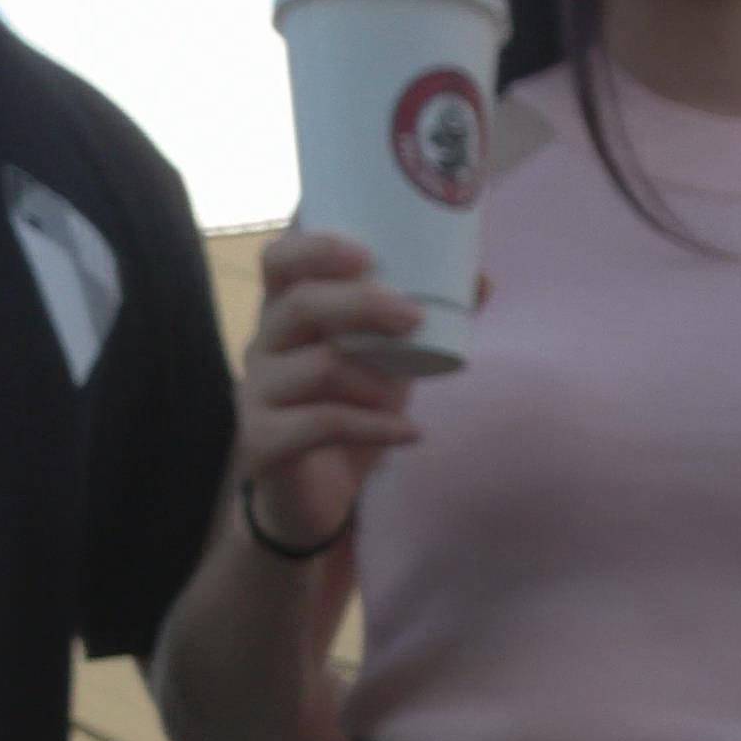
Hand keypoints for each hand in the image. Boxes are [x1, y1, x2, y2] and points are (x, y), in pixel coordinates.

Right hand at [239, 229, 425, 553]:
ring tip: (407, 392)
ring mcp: (257, 392)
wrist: (312, 493)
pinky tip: (409, 433)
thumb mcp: (385, 357)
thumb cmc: (347, 406)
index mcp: (285, 309)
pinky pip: (321, 425)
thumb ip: (421, 319)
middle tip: (413, 317)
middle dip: (361, 304)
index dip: (316, 247)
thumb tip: (483, 280)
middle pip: (300, 304)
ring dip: (373, 376)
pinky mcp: (263, 441)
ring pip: (315, 367)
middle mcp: (262, 343)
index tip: (367, 252)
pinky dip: (375, 427)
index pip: (279, 259)